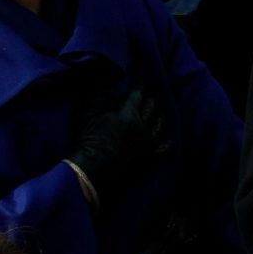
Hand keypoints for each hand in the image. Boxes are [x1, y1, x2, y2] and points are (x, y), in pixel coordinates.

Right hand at [66, 84, 171, 208]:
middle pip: (152, 107)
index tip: (140, 80)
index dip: (140, 85)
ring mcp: (147, 144)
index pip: (138, 93)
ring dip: (160, 116)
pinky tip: (166, 138)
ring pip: (160, 125)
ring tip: (159, 111)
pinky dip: (166, 141)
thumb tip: (109, 84)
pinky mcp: (148, 159)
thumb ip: (99, 95)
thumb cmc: (86, 141)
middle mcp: (142, 126)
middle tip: (150, 93)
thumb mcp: (87, 112)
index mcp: (128, 113)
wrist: (90, 173)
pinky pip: (163, 148)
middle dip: (152, 98)